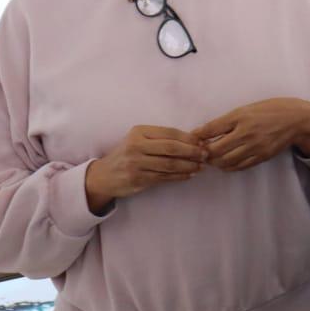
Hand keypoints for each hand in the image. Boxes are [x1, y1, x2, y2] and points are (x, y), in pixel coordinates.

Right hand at [84, 125, 206, 212]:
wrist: (103, 176)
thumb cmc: (128, 154)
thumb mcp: (140, 140)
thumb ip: (162, 139)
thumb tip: (195, 140)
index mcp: (139, 132)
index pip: (170, 133)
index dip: (189, 138)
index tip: (203, 142)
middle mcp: (136, 146)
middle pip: (171, 148)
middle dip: (192, 151)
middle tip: (205, 155)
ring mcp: (135, 163)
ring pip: (169, 164)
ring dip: (189, 166)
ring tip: (200, 166)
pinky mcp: (137, 179)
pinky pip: (164, 177)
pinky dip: (179, 176)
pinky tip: (189, 175)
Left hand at [192, 99, 309, 172]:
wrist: (297, 119)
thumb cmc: (272, 109)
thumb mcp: (248, 108)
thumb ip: (227, 120)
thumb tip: (205, 131)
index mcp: (242, 116)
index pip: (212, 128)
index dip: (198, 136)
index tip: (192, 139)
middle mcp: (247, 133)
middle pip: (215, 150)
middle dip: (204, 153)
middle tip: (200, 152)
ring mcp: (255, 146)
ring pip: (226, 161)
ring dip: (215, 162)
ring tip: (212, 158)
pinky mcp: (262, 156)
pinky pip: (239, 166)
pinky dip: (228, 166)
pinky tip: (225, 162)